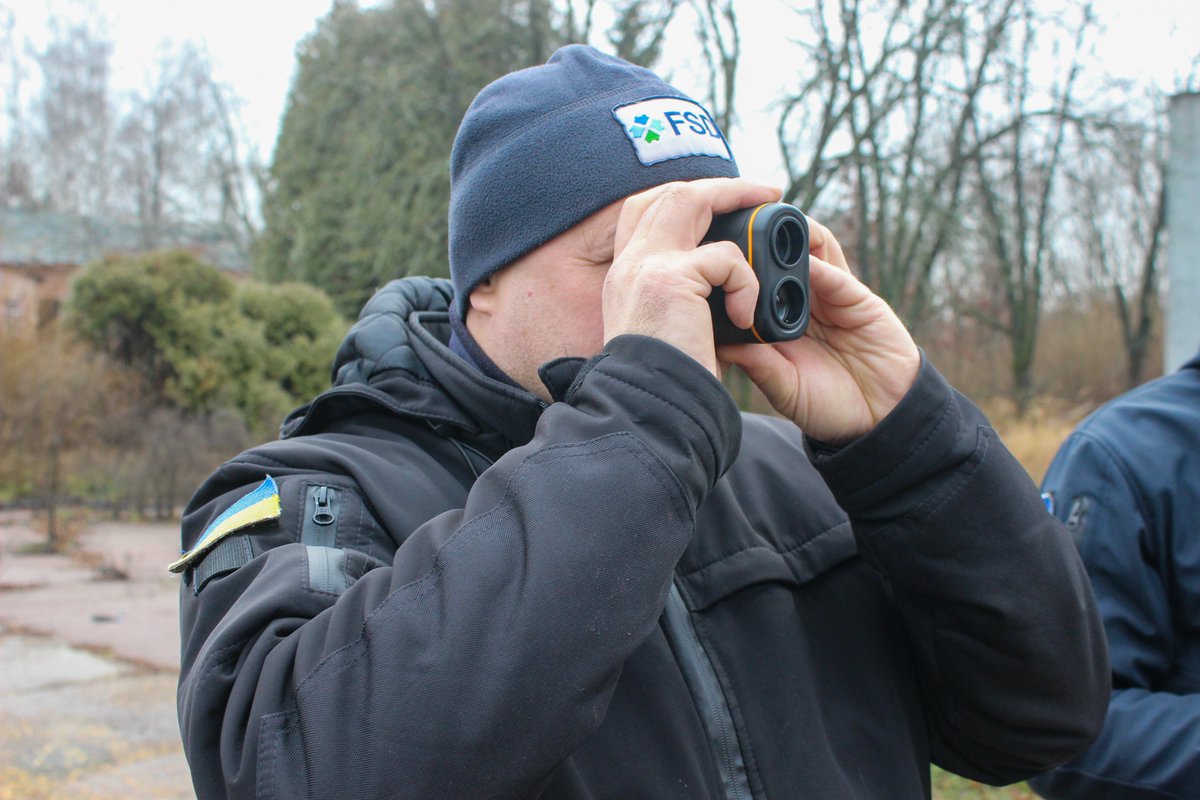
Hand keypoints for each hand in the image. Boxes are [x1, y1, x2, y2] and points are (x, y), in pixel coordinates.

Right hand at [603, 178, 780, 376]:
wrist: (648, 410)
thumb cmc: (665, 387)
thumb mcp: (667, 335)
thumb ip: (684, 304)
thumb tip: (723, 293)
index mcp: (626, 278)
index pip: (643, 214)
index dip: (682, 199)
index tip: (717, 203)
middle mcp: (629, 265)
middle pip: (667, 195)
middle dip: (717, 186)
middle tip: (761, 192)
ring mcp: (646, 267)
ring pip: (690, 201)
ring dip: (736, 198)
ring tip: (770, 208)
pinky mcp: (671, 279)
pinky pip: (726, 259)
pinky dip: (747, 283)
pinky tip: (748, 317)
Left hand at [718, 218, 919, 442]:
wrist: (877, 419)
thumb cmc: (827, 405)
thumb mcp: (784, 387)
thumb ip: (758, 364)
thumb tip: (721, 342)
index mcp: (783, 319)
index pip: (760, 282)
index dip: (744, 266)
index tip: (718, 251)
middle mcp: (807, 302)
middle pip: (786, 258)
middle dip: (766, 240)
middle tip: (740, 226)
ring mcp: (834, 299)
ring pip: (815, 254)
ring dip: (795, 241)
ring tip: (772, 231)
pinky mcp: (862, 303)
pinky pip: (841, 279)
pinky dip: (823, 268)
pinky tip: (806, 264)